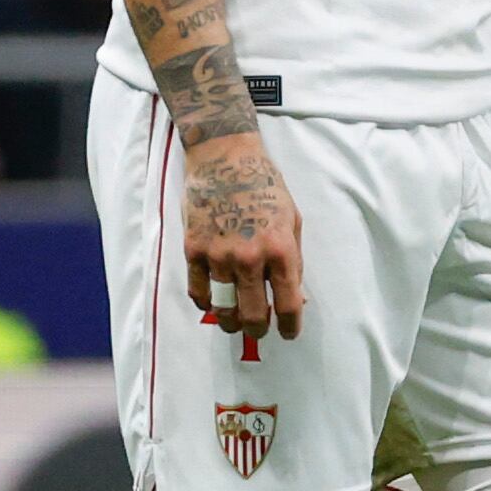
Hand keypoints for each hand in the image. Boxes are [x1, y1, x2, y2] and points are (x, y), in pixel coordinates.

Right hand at [182, 134, 304, 341]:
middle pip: (254, 314)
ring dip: (231, 322)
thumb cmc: (265, 186)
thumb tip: (296, 297)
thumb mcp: (292, 220)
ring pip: (223, 309)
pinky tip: (212, 303)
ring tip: (235, 321)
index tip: (289, 333)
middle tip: (259, 329)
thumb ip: (294, 261)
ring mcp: (219, 255)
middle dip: (259, 329)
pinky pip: (198, 291)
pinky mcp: (194, 249)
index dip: (290, 326)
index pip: (289, 304)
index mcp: (280, 249)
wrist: (224, 157)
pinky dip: (206, 303)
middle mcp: (250, 257)